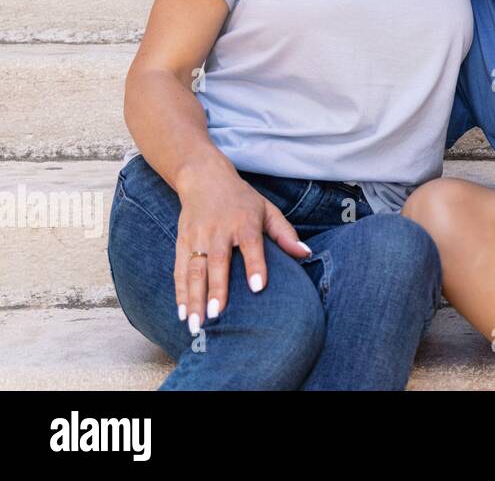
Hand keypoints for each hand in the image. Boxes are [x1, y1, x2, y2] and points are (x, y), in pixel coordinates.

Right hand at [173, 165, 312, 335]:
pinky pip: (179, 270)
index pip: (251, 245)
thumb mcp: (267, 210)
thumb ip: (285, 234)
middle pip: (217, 262)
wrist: (204, 178)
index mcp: (245, 222)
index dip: (255, 265)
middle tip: (216, 316)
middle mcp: (219, 230)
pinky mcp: (182, 242)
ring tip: (196, 324)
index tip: (258, 288)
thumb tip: (305, 254)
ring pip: (194, 270)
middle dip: (216, 290)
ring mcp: (198, 237)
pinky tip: (183, 312)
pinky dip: (180, 292)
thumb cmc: (242, 200)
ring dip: (194, 298)